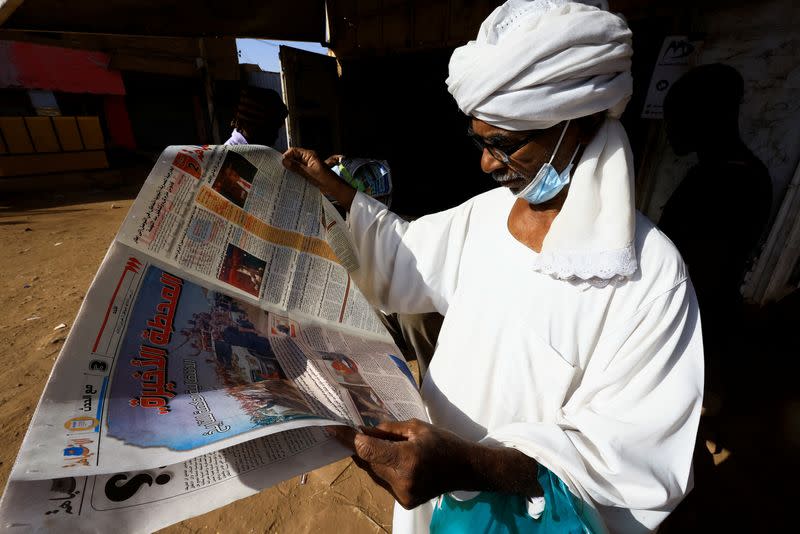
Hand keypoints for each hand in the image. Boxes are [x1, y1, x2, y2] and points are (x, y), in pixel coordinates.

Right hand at [282, 148, 355, 208]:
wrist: (335, 188)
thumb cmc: (325, 179)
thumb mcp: (309, 173)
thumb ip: (296, 167)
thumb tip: (284, 161)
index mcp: (310, 155)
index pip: (294, 151)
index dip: (287, 155)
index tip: (281, 163)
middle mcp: (308, 159)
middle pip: (294, 157)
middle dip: (288, 162)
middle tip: (280, 170)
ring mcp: (309, 166)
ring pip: (296, 165)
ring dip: (291, 169)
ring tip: (283, 175)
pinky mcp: (309, 173)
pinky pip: (299, 171)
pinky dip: (295, 174)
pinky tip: (290, 179)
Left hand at [329, 419, 541, 508]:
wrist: (467, 469)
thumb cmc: (444, 443)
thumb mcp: (416, 428)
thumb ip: (387, 431)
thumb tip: (362, 431)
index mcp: (408, 459)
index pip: (368, 451)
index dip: (350, 439)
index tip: (333, 429)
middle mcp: (403, 480)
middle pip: (368, 462)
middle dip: (361, 447)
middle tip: (350, 432)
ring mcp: (403, 494)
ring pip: (374, 473)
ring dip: (371, 459)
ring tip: (377, 444)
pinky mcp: (405, 501)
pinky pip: (383, 481)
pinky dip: (382, 469)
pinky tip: (389, 458)